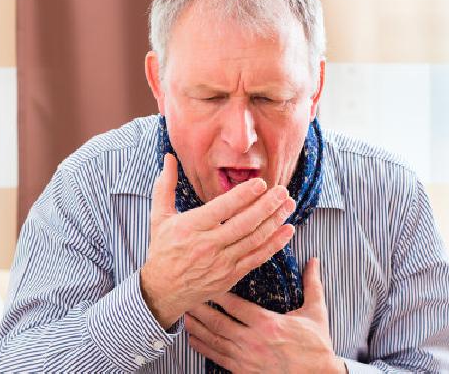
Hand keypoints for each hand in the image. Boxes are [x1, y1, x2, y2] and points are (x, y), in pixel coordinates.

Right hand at [140, 153, 296, 327]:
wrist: (163, 291)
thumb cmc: (163, 250)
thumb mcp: (159, 217)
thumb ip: (165, 186)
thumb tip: (168, 157)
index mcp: (190, 227)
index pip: (222, 208)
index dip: (244, 195)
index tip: (261, 183)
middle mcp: (207, 245)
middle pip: (244, 224)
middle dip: (267, 206)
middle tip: (282, 191)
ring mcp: (221, 263)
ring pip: (254, 240)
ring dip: (275, 222)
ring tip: (289, 205)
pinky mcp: (231, 276)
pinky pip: (257, 258)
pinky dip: (274, 244)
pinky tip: (287, 231)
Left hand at [185, 258, 346, 373]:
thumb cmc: (317, 346)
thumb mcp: (316, 312)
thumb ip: (312, 284)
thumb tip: (313, 261)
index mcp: (268, 323)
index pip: (236, 305)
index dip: (218, 294)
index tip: (206, 282)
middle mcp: (253, 341)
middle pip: (218, 323)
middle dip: (200, 309)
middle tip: (185, 295)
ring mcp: (247, 359)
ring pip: (215, 341)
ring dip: (197, 328)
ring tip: (183, 315)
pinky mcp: (245, 372)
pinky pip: (218, 359)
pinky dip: (203, 348)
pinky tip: (193, 339)